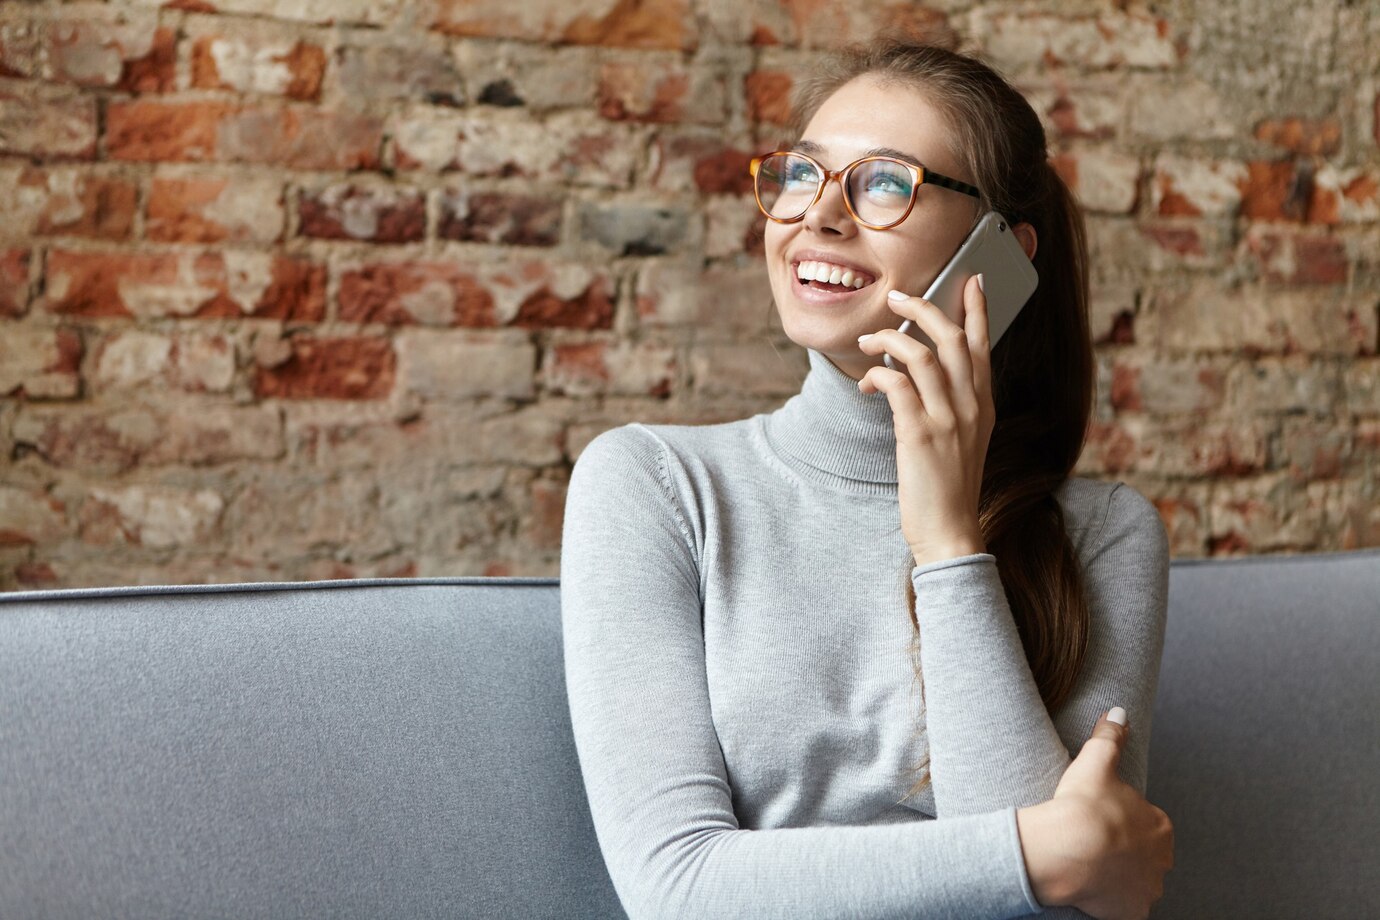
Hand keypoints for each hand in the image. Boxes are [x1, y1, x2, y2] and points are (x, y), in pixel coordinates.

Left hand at [855, 275, 995, 565]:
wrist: (951, 531)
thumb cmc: (950, 487)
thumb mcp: (964, 440)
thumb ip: (954, 406)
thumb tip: (925, 373)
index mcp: (984, 405)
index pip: (983, 346)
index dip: (977, 310)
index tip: (972, 281)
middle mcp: (971, 406)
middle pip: (952, 338)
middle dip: (922, 309)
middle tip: (896, 297)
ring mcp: (948, 420)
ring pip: (923, 355)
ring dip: (890, 339)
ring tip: (866, 342)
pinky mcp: (920, 435)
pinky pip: (898, 385)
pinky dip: (878, 374)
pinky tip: (865, 384)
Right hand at [1018, 709, 1175, 919]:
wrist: (1067, 849)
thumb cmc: (1083, 805)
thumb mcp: (1096, 761)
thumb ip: (1111, 736)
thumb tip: (1120, 712)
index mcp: (1160, 825)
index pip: (1147, 822)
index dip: (1122, 819)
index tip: (1101, 817)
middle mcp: (1162, 860)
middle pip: (1144, 854)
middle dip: (1125, 850)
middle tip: (1094, 841)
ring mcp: (1148, 888)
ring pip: (1136, 881)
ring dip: (1119, 876)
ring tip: (1090, 865)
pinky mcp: (1132, 912)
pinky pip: (1124, 907)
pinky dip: (1112, 901)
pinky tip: (1093, 889)